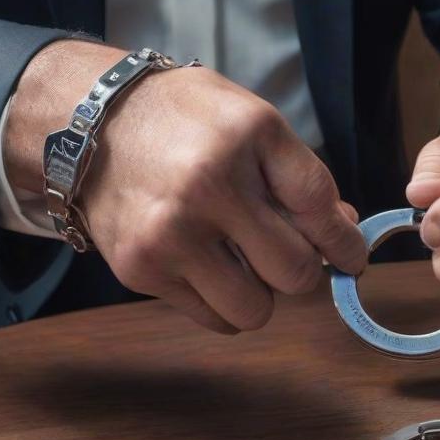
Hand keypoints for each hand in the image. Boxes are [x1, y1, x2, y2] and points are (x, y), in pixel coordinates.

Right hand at [5, 41, 366, 333]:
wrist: (87, 122)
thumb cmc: (184, 121)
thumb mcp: (251, 124)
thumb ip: (300, 179)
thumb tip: (345, 234)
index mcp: (246, 137)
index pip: (318, 208)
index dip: (346, 243)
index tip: (352, 258)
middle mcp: (208, 186)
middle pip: (296, 273)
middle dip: (302, 269)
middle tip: (285, 254)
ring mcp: (170, 234)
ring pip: (255, 310)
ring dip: (260, 294)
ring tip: (242, 261)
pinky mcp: (140, 270)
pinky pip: (212, 318)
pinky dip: (221, 302)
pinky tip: (206, 266)